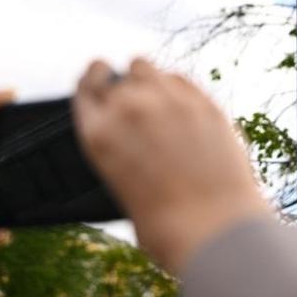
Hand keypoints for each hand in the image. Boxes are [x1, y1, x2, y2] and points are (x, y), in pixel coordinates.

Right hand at [73, 59, 271, 273]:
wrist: (214, 231)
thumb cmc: (166, 225)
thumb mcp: (123, 187)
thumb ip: (121, 150)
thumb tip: (132, 136)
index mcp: (98, 135)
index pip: (83, 90)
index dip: (89, 86)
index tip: (96, 85)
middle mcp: (127, 109)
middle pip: (107, 73)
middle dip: (113, 83)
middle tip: (127, 95)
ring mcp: (166, 100)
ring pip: (141, 65)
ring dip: (143, 78)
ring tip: (154, 97)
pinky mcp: (201, 101)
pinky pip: (178, 77)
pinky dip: (175, 87)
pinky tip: (181, 105)